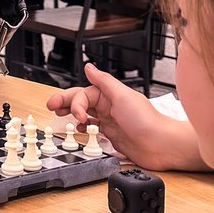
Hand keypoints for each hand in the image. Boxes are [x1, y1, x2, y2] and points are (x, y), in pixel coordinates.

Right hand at [45, 62, 204, 171]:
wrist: (161, 146)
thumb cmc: (147, 121)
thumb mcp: (123, 96)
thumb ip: (103, 82)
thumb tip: (88, 66)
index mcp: (110, 95)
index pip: (84, 94)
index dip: (76, 103)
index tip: (78, 116)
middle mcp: (108, 107)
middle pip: (80, 102)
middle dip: (65, 103)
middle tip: (52, 107)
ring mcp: (109, 122)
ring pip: (84, 115)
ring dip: (71, 115)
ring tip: (60, 117)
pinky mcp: (111, 137)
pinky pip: (91, 130)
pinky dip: (82, 130)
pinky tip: (80, 131)